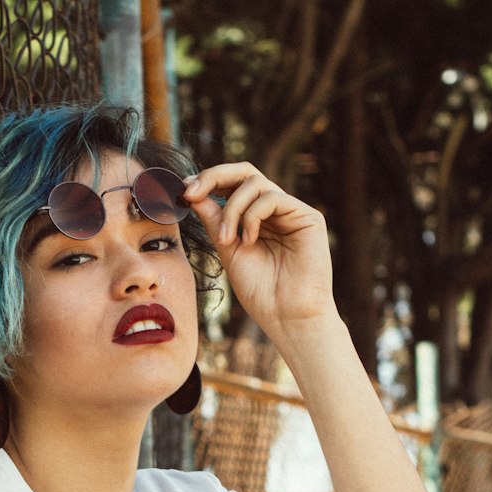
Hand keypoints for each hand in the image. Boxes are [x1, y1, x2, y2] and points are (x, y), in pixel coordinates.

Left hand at [183, 163, 334, 338]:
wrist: (287, 318)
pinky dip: (252, 216)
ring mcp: (291, 211)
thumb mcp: (228, 251)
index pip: (233, 185)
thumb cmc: (260, 292)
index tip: (184, 191)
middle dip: (214, 176)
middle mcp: (275, 210)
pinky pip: (272, 197)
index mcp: (256, 218)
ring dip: (232, 208)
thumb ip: (214, 221)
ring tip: (226, 239)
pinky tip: (248, 241)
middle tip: (192, 193)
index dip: (208, 181)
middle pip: (245, 172)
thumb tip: (193, 193)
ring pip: (255, 182)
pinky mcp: (307, 217)